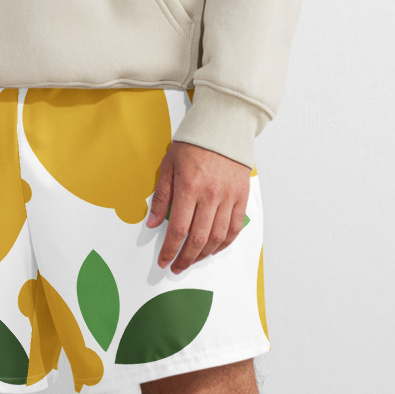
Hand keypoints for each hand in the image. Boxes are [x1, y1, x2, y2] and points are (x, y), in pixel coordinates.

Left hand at [144, 143, 251, 273]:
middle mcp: (211, 195)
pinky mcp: (242, 196)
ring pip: (218, 236)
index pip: (178, 229)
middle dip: (186, 257)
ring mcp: (229, 197)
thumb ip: (162, 196)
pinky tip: (215, 248)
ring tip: (193, 259)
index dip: (170, 250)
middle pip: (199, 238)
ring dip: (205, 253)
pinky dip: (225, 242)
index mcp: (189, 187)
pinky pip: (235, 227)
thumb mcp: (168, 165)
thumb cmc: (193, 143)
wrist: (224, 126)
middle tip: (177, 266)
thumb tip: (152, 222)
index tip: (165, 261)